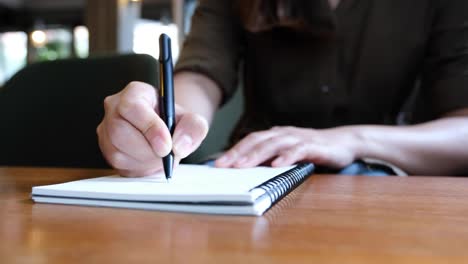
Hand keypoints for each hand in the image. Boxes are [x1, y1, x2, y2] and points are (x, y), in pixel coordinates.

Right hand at [97, 81, 207, 175]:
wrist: (167, 135)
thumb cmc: (174, 122)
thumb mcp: (191, 120)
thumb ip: (193, 127)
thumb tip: (179, 146)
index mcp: (134, 93)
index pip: (132, 107)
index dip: (149, 128)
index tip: (166, 145)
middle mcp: (114, 109)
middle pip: (120, 132)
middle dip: (148, 150)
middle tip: (166, 154)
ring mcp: (107, 132)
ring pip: (118, 153)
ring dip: (145, 162)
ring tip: (160, 156)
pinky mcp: (107, 152)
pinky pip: (119, 167)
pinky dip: (139, 169)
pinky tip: (151, 162)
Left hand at [215, 126, 359, 168]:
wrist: (344, 142)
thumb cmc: (312, 149)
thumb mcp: (287, 153)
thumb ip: (270, 158)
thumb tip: (246, 170)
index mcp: (275, 135)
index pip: (249, 141)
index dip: (233, 151)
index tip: (217, 164)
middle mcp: (283, 134)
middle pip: (256, 141)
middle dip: (238, 153)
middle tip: (222, 165)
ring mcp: (298, 138)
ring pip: (273, 144)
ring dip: (256, 155)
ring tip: (242, 166)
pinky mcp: (313, 146)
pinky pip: (298, 150)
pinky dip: (286, 157)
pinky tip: (276, 165)